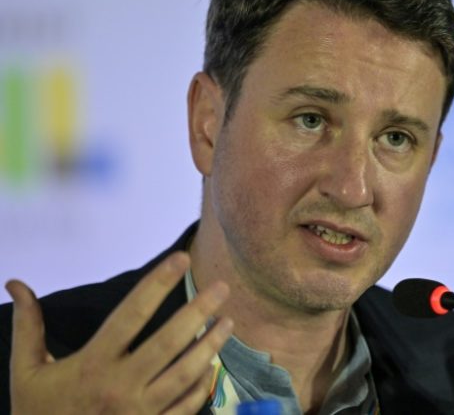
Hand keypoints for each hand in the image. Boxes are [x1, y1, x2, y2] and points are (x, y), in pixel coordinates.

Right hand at [6, 252, 233, 414]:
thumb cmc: (39, 413)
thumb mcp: (27, 372)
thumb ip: (28, 326)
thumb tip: (16, 283)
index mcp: (93, 363)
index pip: (132, 313)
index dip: (158, 283)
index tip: (181, 258)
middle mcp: (120, 386)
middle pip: (169, 341)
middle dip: (199, 310)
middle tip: (223, 287)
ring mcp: (140, 412)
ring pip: (185, 373)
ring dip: (211, 345)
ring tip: (228, 322)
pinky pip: (185, 406)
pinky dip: (202, 384)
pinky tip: (213, 363)